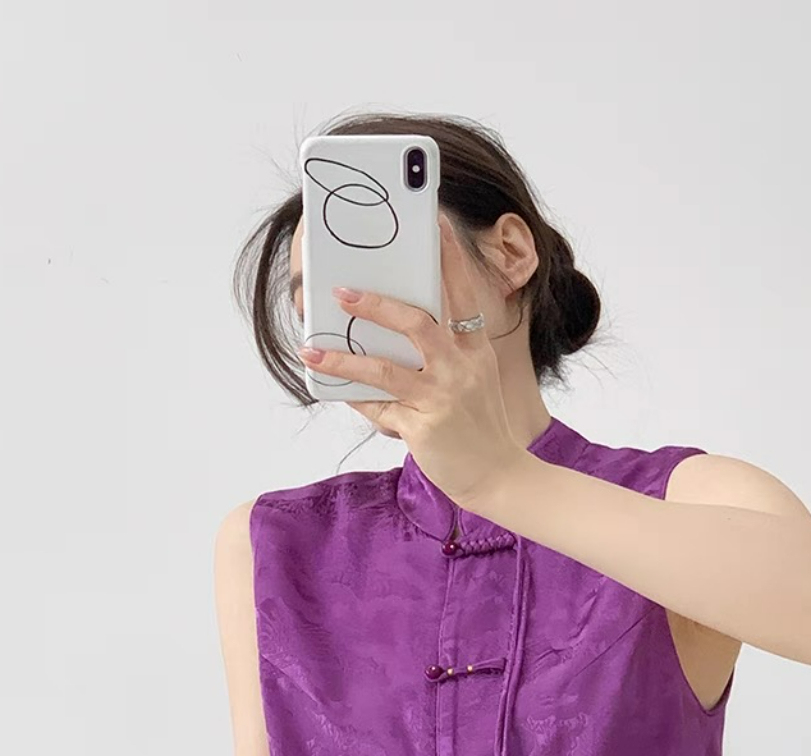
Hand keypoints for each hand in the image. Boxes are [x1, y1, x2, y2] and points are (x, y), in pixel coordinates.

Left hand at [297, 211, 526, 510]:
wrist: (499, 477)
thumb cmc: (480, 428)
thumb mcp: (473, 382)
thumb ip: (443, 358)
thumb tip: (390, 338)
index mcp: (475, 351)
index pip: (463, 294)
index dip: (451, 257)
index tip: (437, 222)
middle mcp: (461, 369)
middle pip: (416, 323)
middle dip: (376, 305)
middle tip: (342, 291)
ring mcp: (442, 398)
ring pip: (384, 369)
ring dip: (343, 358)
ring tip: (311, 350)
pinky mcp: (424, 428)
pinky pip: (379, 409)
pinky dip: (356, 400)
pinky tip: (334, 391)